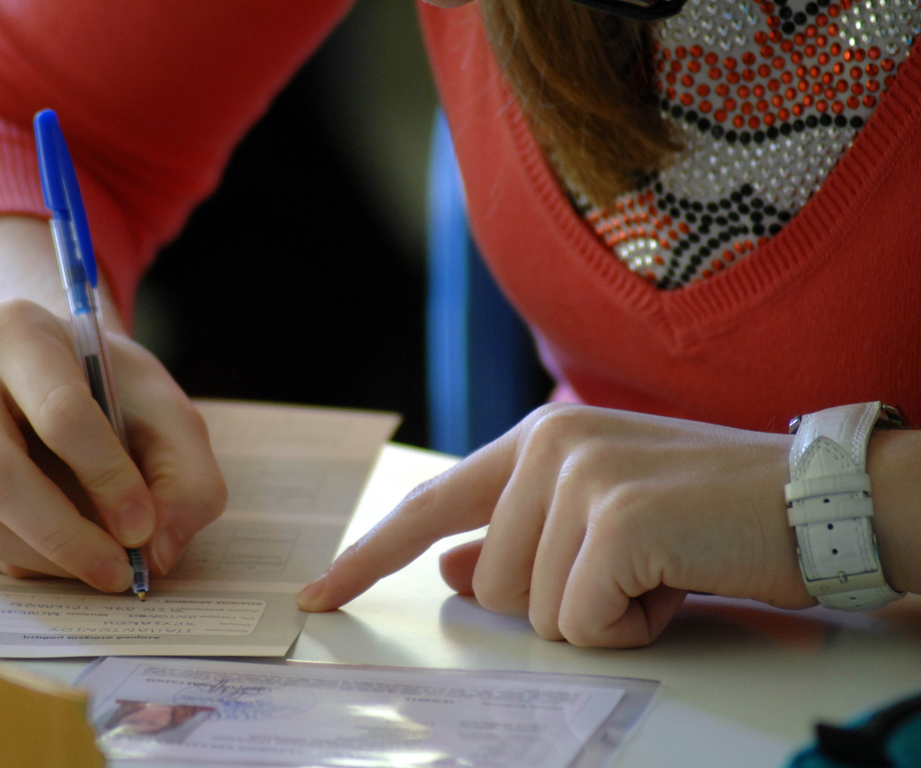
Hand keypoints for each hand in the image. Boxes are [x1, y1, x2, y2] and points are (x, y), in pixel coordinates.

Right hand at [0, 298, 225, 590]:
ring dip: (48, 559)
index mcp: (17, 331)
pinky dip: (25, 560)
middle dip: (67, 536)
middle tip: (120, 571)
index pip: (59, 412)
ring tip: (104, 568)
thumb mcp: (164, 409)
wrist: (40, 375)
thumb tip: (160, 551)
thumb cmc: (107, 389)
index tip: (142, 526)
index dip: (105, 476)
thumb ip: (186, 474)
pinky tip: (67, 554)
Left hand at [297, 404, 809, 646]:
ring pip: (531, 612)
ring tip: (661, 568)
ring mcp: (579, 476)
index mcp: (539, 439)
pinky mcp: (615, 518)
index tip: (320, 592)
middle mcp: (549, 444)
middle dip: (558, 603)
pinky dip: (632, 627)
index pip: (433, 504)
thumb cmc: (710, 513)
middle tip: (637, 567)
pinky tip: (677, 582)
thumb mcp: (601, 519)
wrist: (818, 499)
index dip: (372, 555)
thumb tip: (454, 570)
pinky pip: (581, 623)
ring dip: (601, 615)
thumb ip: (518, 538)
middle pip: (487, 586)